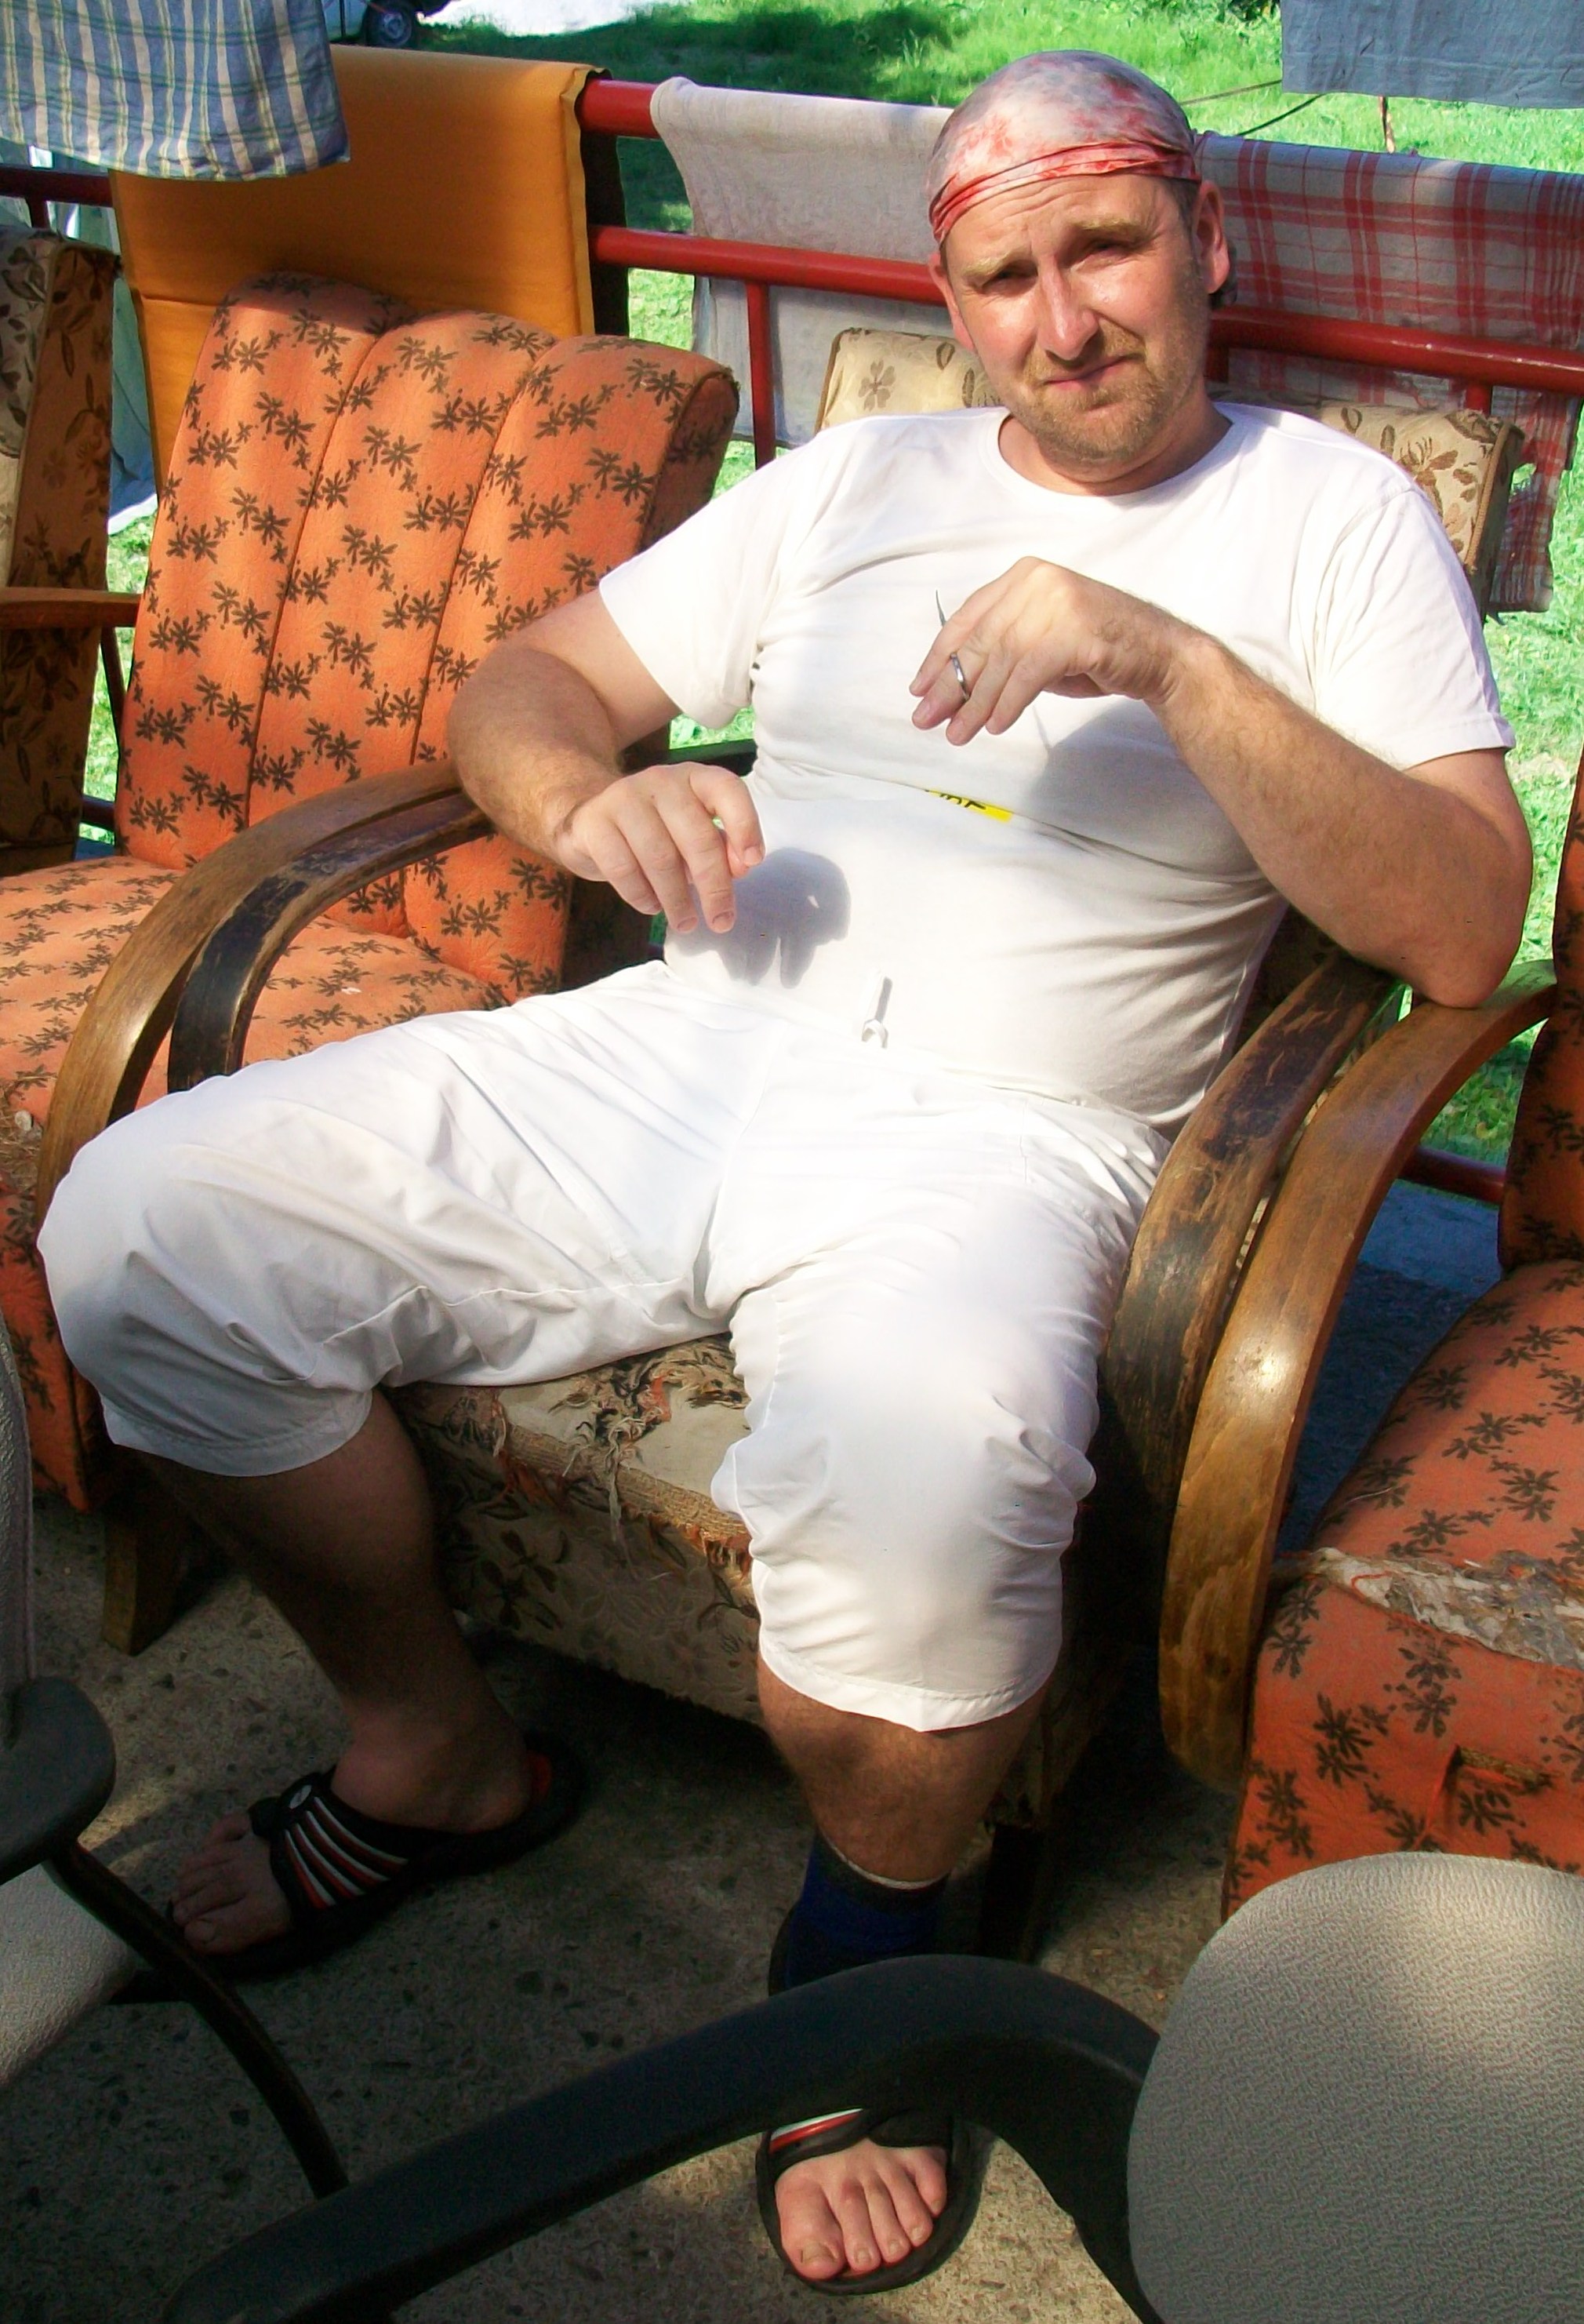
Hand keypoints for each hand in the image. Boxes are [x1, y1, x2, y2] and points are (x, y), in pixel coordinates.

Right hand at [554, 761, 763, 934]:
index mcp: (695, 779)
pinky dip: (642, 895)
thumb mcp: (693, 833)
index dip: (745, 825)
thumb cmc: (656, 830)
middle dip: (714, 886)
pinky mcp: (593, 822)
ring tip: (686, 922)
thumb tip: (742, 867)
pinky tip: (652, 907)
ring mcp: (624, 798)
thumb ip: (721, 847)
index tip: (753, 863)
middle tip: (721, 922)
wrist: (590, 820)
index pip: (727, 789)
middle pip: (696, 836)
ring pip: (660, 857)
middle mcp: (661, 781)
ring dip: (677, 899)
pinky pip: (623, 868)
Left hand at [910, 557, 1189, 744]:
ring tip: (959, 734)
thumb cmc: (1096, 650)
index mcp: (1023, 576)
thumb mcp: (1040, 643)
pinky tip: (997, 726)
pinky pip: (1029, 673)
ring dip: (976, 704)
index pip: (969, 618)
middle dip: (951, 685)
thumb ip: (1002, 651)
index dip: (940, 656)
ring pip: (1001, 660)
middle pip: (981, 641)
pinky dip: (1009, 703)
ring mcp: (1058, 602)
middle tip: (927, 719)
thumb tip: (953, 688)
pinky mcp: (1075, 629)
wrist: (1158, 653)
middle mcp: (1037, 580)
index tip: (919, 688)